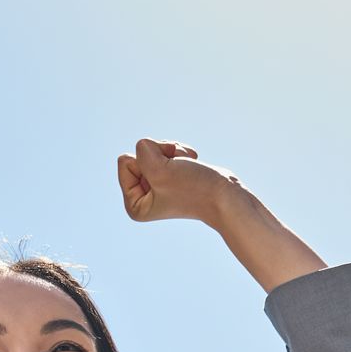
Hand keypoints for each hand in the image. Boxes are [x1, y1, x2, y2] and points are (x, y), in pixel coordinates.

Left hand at [116, 137, 244, 224]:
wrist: (225, 195)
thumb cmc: (194, 188)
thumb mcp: (158, 168)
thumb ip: (142, 150)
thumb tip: (147, 146)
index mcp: (134, 205)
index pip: (124, 161)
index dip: (148, 162)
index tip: (168, 176)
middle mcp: (144, 197)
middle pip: (139, 153)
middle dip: (161, 154)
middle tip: (178, 170)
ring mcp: (159, 185)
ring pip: (154, 149)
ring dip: (173, 151)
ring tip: (186, 166)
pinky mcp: (173, 175)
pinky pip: (166, 149)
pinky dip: (181, 152)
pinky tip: (192, 163)